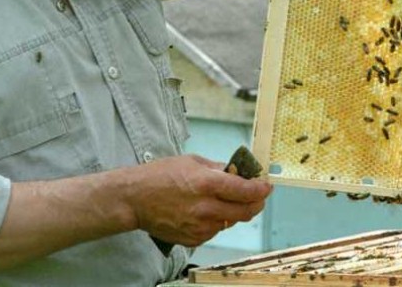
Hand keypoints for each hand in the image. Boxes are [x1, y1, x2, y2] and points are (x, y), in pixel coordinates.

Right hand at [126, 154, 272, 246]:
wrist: (135, 199)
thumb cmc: (159, 175)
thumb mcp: (190, 161)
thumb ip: (216, 168)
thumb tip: (236, 171)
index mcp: (207, 184)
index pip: (246, 190)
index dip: (261, 189)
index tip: (266, 185)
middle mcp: (206, 208)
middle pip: (245, 211)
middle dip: (256, 203)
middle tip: (257, 196)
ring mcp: (200, 227)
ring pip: (230, 222)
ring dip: (234, 211)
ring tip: (224, 200)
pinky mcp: (193, 239)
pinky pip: (214, 231)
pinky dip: (216, 221)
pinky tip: (204, 211)